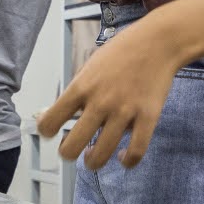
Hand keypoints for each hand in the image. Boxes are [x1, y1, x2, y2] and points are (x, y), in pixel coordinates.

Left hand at [36, 17, 179, 169]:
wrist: (158, 41)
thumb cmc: (122, 51)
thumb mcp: (91, 66)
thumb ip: (77, 91)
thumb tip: (60, 114)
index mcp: (81, 86)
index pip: (50, 121)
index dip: (46, 131)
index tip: (52, 132)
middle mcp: (100, 102)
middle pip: (72, 147)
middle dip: (68, 153)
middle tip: (73, 149)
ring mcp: (125, 111)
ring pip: (101, 155)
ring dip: (93, 162)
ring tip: (94, 158)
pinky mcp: (148, 117)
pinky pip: (135, 152)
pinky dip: (127, 161)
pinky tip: (122, 157)